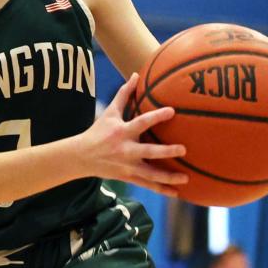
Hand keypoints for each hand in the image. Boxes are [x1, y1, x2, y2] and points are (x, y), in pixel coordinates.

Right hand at [78, 75, 188, 193]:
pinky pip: (147, 184)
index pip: (141, 122)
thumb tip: (136, 74)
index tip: (172, 111)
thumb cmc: (98, 131)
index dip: (156, 116)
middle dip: (165, 152)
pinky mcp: (128, 177)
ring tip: (185, 178)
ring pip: (150, 174)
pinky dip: (162, 189)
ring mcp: (127, 166)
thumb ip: (124, 93)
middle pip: (148, 152)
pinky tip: (177, 193)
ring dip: (168, 177)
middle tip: (183, 149)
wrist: (81, 157)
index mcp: (122, 132)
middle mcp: (125, 150)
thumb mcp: (110, 112)